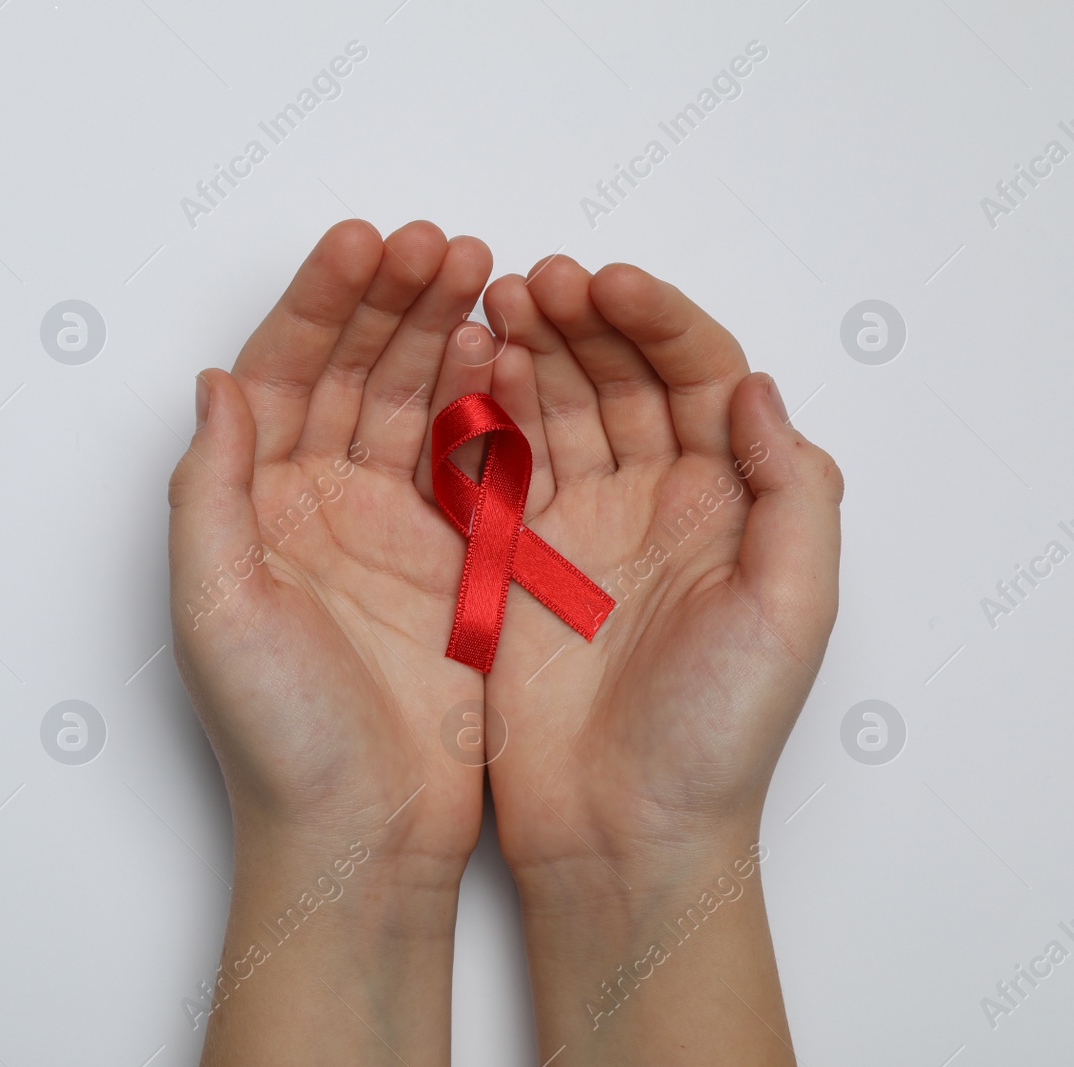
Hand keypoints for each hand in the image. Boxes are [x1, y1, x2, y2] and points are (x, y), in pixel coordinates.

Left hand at [168, 219, 493, 1063]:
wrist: (361, 837)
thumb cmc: (278, 741)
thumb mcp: (217, 610)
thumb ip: (210, 491)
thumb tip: (215, 382)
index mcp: (249, 508)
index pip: (278, 374)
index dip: (318, 303)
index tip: (366, 244)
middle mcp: (311, 506)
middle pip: (349, 372)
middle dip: (393, 301)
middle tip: (444, 245)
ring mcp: (383, 529)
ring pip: (411, 402)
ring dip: (440, 335)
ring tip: (482, 275)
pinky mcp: (448, 561)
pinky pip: (465, 460)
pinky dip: (485, 403)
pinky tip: (505, 355)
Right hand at [475, 256, 841, 1058]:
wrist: (620, 830)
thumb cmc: (715, 735)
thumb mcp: (790, 613)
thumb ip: (794, 494)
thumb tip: (755, 388)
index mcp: (728, 503)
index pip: (699, 376)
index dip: (657, 321)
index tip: (606, 287)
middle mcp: (655, 502)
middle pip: (622, 376)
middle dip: (582, 318)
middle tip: (535, 279)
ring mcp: (579, 526)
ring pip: (555, 406)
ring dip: (530, 347)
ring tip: (493, 299)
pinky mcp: (513, 558)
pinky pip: (499, 463)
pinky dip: (481, 411)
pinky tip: (465, 367)